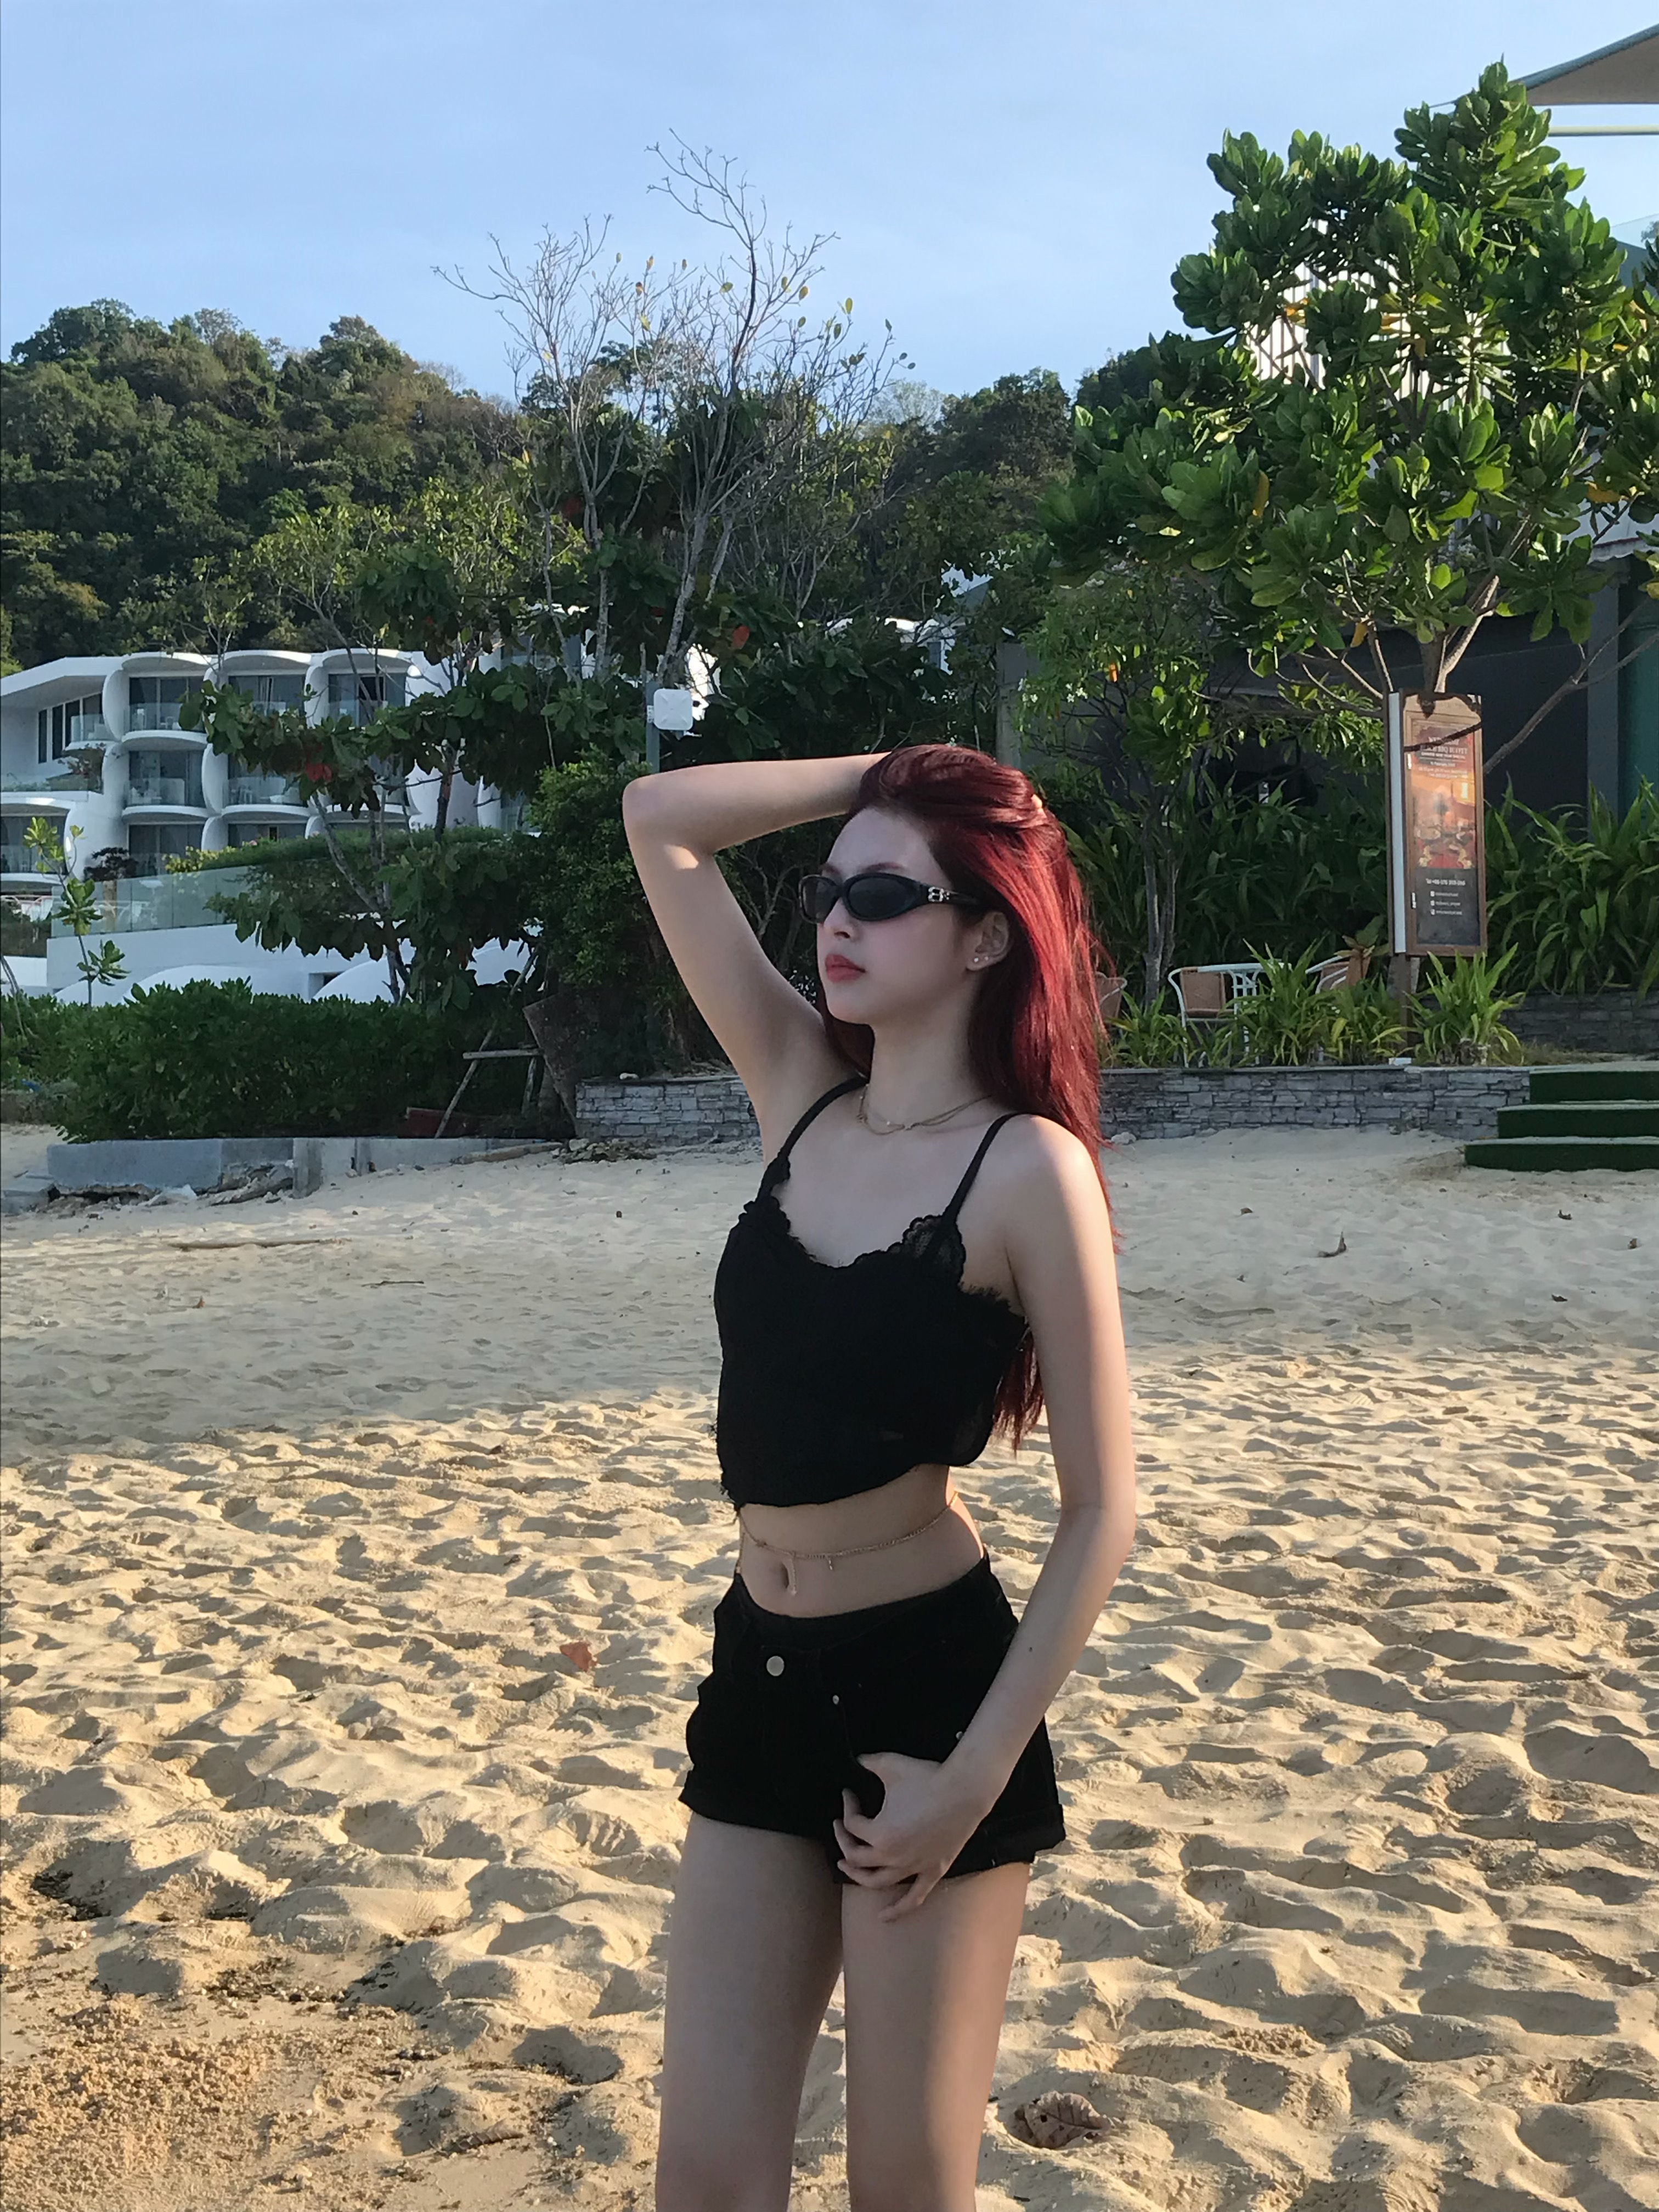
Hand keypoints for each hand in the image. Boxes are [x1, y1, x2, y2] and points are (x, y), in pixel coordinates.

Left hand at [833, 1751, 990, 1919]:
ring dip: (858, 1876)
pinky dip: (897, 1910)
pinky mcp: (931, 1871)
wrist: (964, 1790)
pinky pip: (913, 1898)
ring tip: (847, 1865)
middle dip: (844, 1841)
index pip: (851, 1825)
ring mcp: (912, 1868)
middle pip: (856, 1858)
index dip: (846, 1807)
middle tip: (841, 1828)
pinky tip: (884, 1918)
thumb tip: (854, 1759)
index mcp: (879, 1833)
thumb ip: (867, 1762)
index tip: (849, 1794)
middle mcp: (892, 1857)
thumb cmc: (926, 1777)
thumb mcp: (890, 1765)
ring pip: (877, 1882)